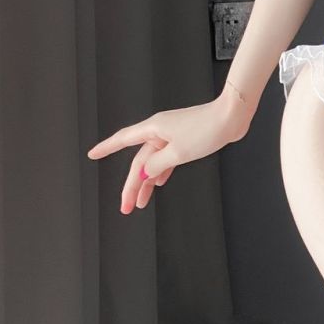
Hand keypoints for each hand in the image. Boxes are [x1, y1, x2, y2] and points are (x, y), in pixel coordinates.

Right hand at [86, 94, 247, 214]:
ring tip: (139, 204)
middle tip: (125, 206)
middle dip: (131, 185)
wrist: (232, 117)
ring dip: (146, 183)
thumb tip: (145, 173)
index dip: (106, 148)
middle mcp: (160, 131)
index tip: (92, 154)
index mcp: (154, 129)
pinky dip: (160, 172)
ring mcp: (172, 136)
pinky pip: (166, 159)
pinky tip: (157, 184)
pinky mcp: (185, 140)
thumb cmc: (207, 128)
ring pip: (152, 162)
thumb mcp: (178, 153)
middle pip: (139, 161)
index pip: (122, 140)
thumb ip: (157, 164)